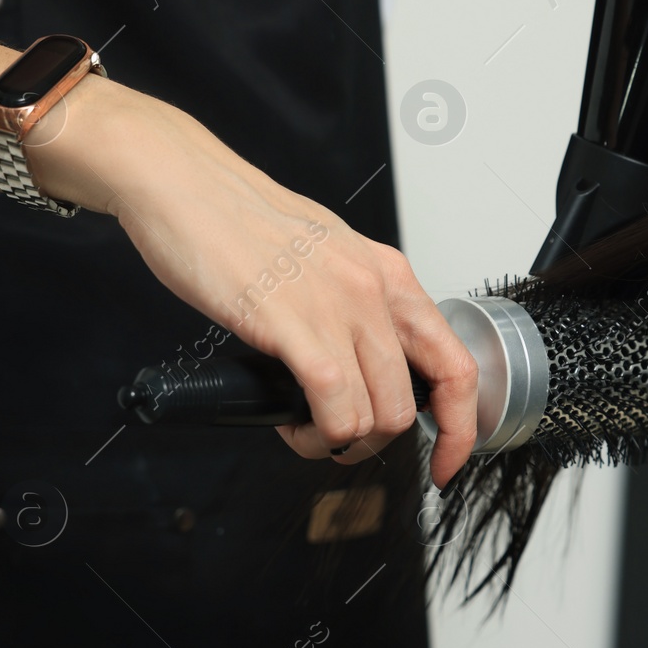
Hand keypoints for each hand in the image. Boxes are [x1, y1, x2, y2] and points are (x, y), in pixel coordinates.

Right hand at [30, 77, 480, 487]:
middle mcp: (375, 292)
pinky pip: (334, 407)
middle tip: (338, 440)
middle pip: (409, 406)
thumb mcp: (330, 257)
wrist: (188, 186)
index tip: (444, 460)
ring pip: (375, 416)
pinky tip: (290, 423)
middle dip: (375, 443)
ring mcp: (337, 308)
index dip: (459, 429)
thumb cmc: (244, 222)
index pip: (456, 368)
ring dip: (339, 441)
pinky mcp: (292, 324)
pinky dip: (315, 434)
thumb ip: (358, 304)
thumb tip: (369, 360)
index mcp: (390, 276)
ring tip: (305, 427)